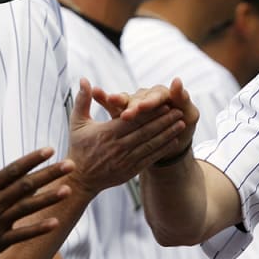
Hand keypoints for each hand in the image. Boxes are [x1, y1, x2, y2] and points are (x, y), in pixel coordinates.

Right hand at [0, 131, 72, 258]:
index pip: (13, 169)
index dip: (33, 159)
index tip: (50, 149)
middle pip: (26, 185)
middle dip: (50, 174)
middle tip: (71, 164)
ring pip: (27, 208)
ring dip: (48, 199)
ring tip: (68, 189)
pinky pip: (20, 234)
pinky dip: (37, 229)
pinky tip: (55, 222)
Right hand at [68, 78, 186, 193]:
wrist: (79, 179)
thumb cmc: (78, 148)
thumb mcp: (77, 123)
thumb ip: (83, 100)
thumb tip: (84, 79)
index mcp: (107, 133)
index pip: (133, 119)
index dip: (150, 112)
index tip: (164, 102)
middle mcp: (118, 146)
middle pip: (145, 131)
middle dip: (164, 120)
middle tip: (179, 110)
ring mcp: (125, 160)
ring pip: (150, 144)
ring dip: (168, 134)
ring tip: (182, 123)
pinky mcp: (130, 171)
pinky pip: (150, 158)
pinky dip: (163, 150)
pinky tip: (175, 141)